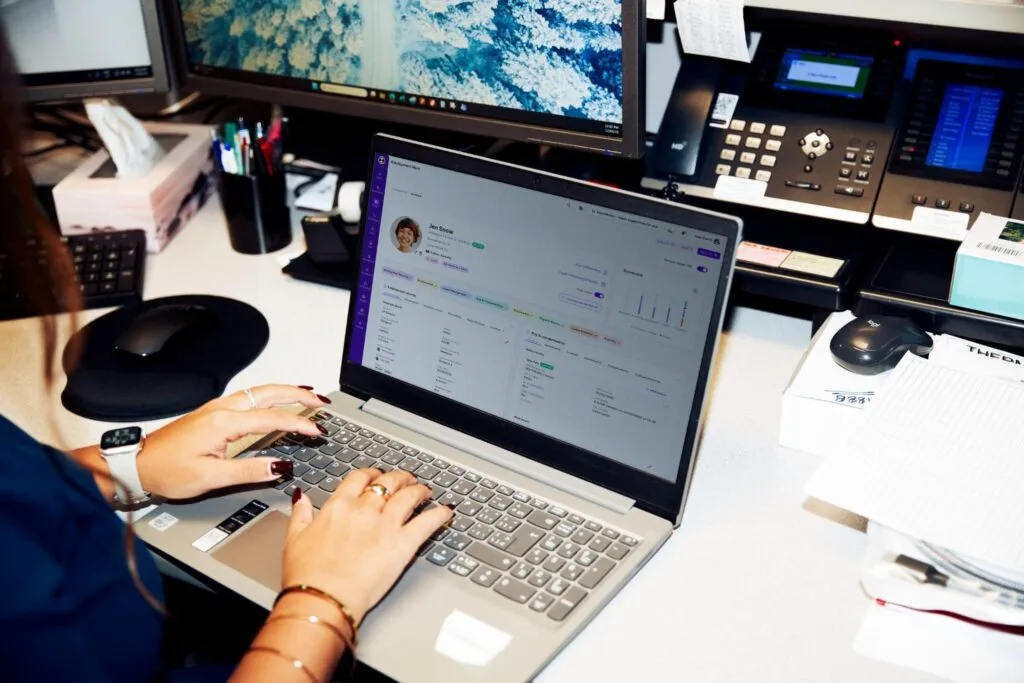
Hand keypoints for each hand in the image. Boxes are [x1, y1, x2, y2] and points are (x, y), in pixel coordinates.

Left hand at [137, 385, 328, 499]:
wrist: (137, 464)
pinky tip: (276, 402)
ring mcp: (217, 408)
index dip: (299, 424)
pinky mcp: (213, 414)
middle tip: (322, 402)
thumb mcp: (210, 478)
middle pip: (268, 393)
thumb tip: (280, 467)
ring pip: (259, 392)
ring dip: (286, 392)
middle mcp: (221, 409)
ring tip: (307, 397)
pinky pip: (249, 397)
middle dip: (298, 395)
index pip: (272, 418)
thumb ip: (249, 471)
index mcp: (223, 423)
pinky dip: (270, 396)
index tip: (317, 431)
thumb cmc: (166, 470)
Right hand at [283, 469, 453, 623]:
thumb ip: (301, 514)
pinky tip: (446, 512)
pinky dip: (440, 515)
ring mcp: (386, 525)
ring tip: (426, 491)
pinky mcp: (403, 544)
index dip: (373, 473)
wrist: (322, 599)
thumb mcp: (294, 538)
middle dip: (400, 478)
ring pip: (410, 496)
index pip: (360, 477)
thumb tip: (301, 499)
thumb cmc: (307, 576)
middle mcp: (364, 509)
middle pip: (389, 482)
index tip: (377, 475)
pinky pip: (427, 522)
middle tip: (407, 480)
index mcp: (338, 506)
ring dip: (421, 490)